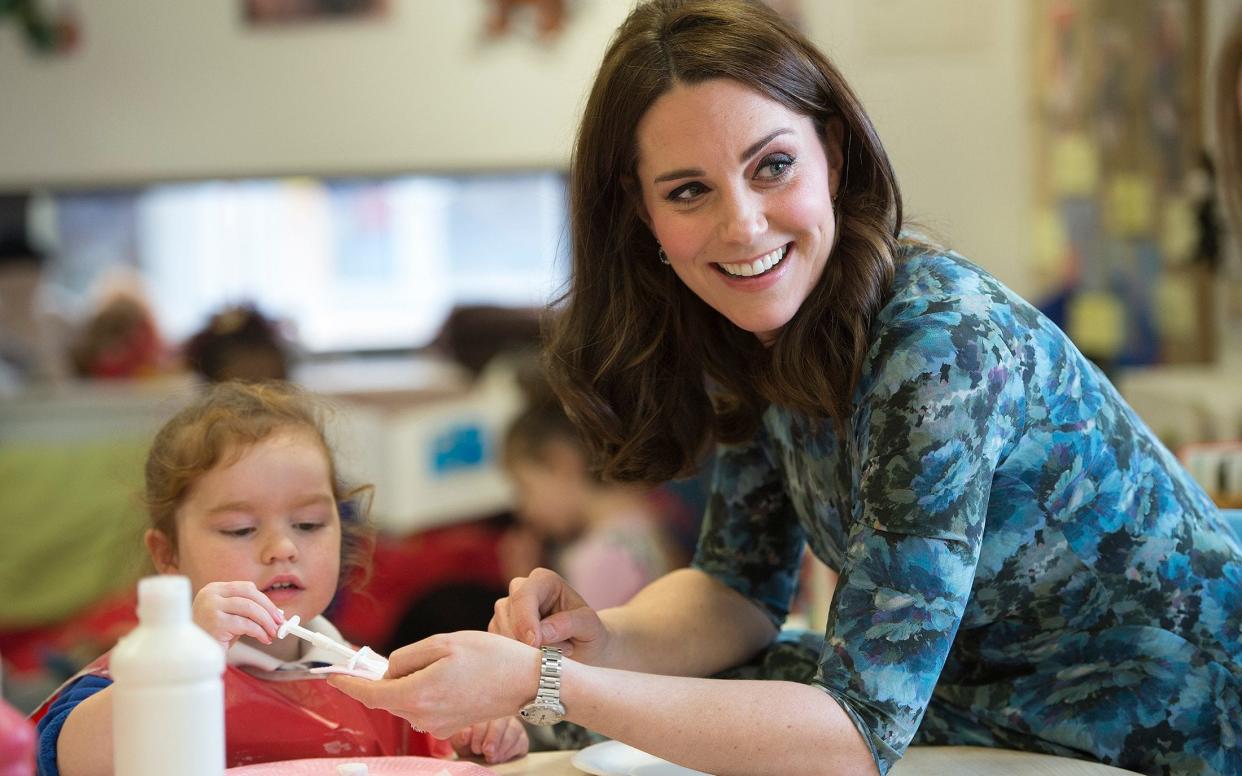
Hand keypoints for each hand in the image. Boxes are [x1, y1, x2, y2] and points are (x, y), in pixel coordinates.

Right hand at [191, 581, 282, 649]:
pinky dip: (260, 632)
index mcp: (214, 589)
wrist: (192, 655)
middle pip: (250, 594)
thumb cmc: (214, 637)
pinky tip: (264, 639)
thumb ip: (248, 611)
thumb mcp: (231, 618)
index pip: (246, 588)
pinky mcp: (215, 622)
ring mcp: (211, 607)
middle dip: (269, 609)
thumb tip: (277, 613)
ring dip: (266, 621)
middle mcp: (211, 594)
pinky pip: (246, 624)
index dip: (265, 600)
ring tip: (273, 632)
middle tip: (280, 622)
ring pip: (250, 608)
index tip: (277, 613)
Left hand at [328, 630, 538, 737]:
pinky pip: (425, 706)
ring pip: (408, 700)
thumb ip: (408, 656)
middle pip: (390, 695)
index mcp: (418, 693)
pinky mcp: (449, 727)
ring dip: (414, 682)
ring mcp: (437, 725)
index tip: (333, 676)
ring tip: (448, 664)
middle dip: (393, 676)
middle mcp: (423, 716)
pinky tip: (454, 678)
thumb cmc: (490, 658)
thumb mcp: (444, 643)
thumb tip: (389, 670)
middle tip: (421, 655)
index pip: (371, 693)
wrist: (526, 681)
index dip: (348, 684)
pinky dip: (428, 691)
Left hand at [449, 716, 528, 763]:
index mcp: (484, 710)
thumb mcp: (461, 741)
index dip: (480, 731)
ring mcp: (513, 725)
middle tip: (487, 751)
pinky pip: (520, 741)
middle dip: (494, 737)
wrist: (479, 755)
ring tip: (493, 757)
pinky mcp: (522, 738)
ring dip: (502, 745)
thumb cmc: (469, 744)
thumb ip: (461, 736)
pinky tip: (501, 757)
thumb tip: (466, 734)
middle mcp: (501, 715)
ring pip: (513, 729)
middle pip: (502, 720)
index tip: (475, 747)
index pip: (485, 713)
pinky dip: (510, 750)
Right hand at [490, 567, 608, 662]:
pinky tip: (536, 657)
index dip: (525, 620)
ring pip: (499, 628)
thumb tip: (541, 633)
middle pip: (506, 609)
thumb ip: (569, 624)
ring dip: (521, 648)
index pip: (525, 594)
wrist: (584, 650)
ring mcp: (507, 609)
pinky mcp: (499, 629)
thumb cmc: (589, 634)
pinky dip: (514, 655)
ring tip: (552, 653)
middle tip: (552, 653)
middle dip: (522, 636)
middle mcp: (521, 589)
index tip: (535, 643)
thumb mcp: (590, 627)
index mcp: (544, 580)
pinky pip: (496, 644)